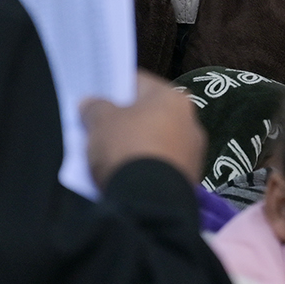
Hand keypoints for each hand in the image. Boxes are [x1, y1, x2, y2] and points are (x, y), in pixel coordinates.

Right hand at [82, 72, 205, 188]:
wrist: (151, 201)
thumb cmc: (128, 147)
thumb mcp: (101, 122)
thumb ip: (95, 107)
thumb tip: (90, 104)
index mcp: (173, 97)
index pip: (138, 82)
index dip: (114, 88)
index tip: (97, 99)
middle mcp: (191, 120)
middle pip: (150, 113)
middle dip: (127, 120)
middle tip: (101, 128)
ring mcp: (194, 152)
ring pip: (158, 140)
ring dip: (139, 145)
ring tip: (111, 156)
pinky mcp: (190, 179)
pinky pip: (162, 165)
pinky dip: (147, 167)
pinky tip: (127, 175)